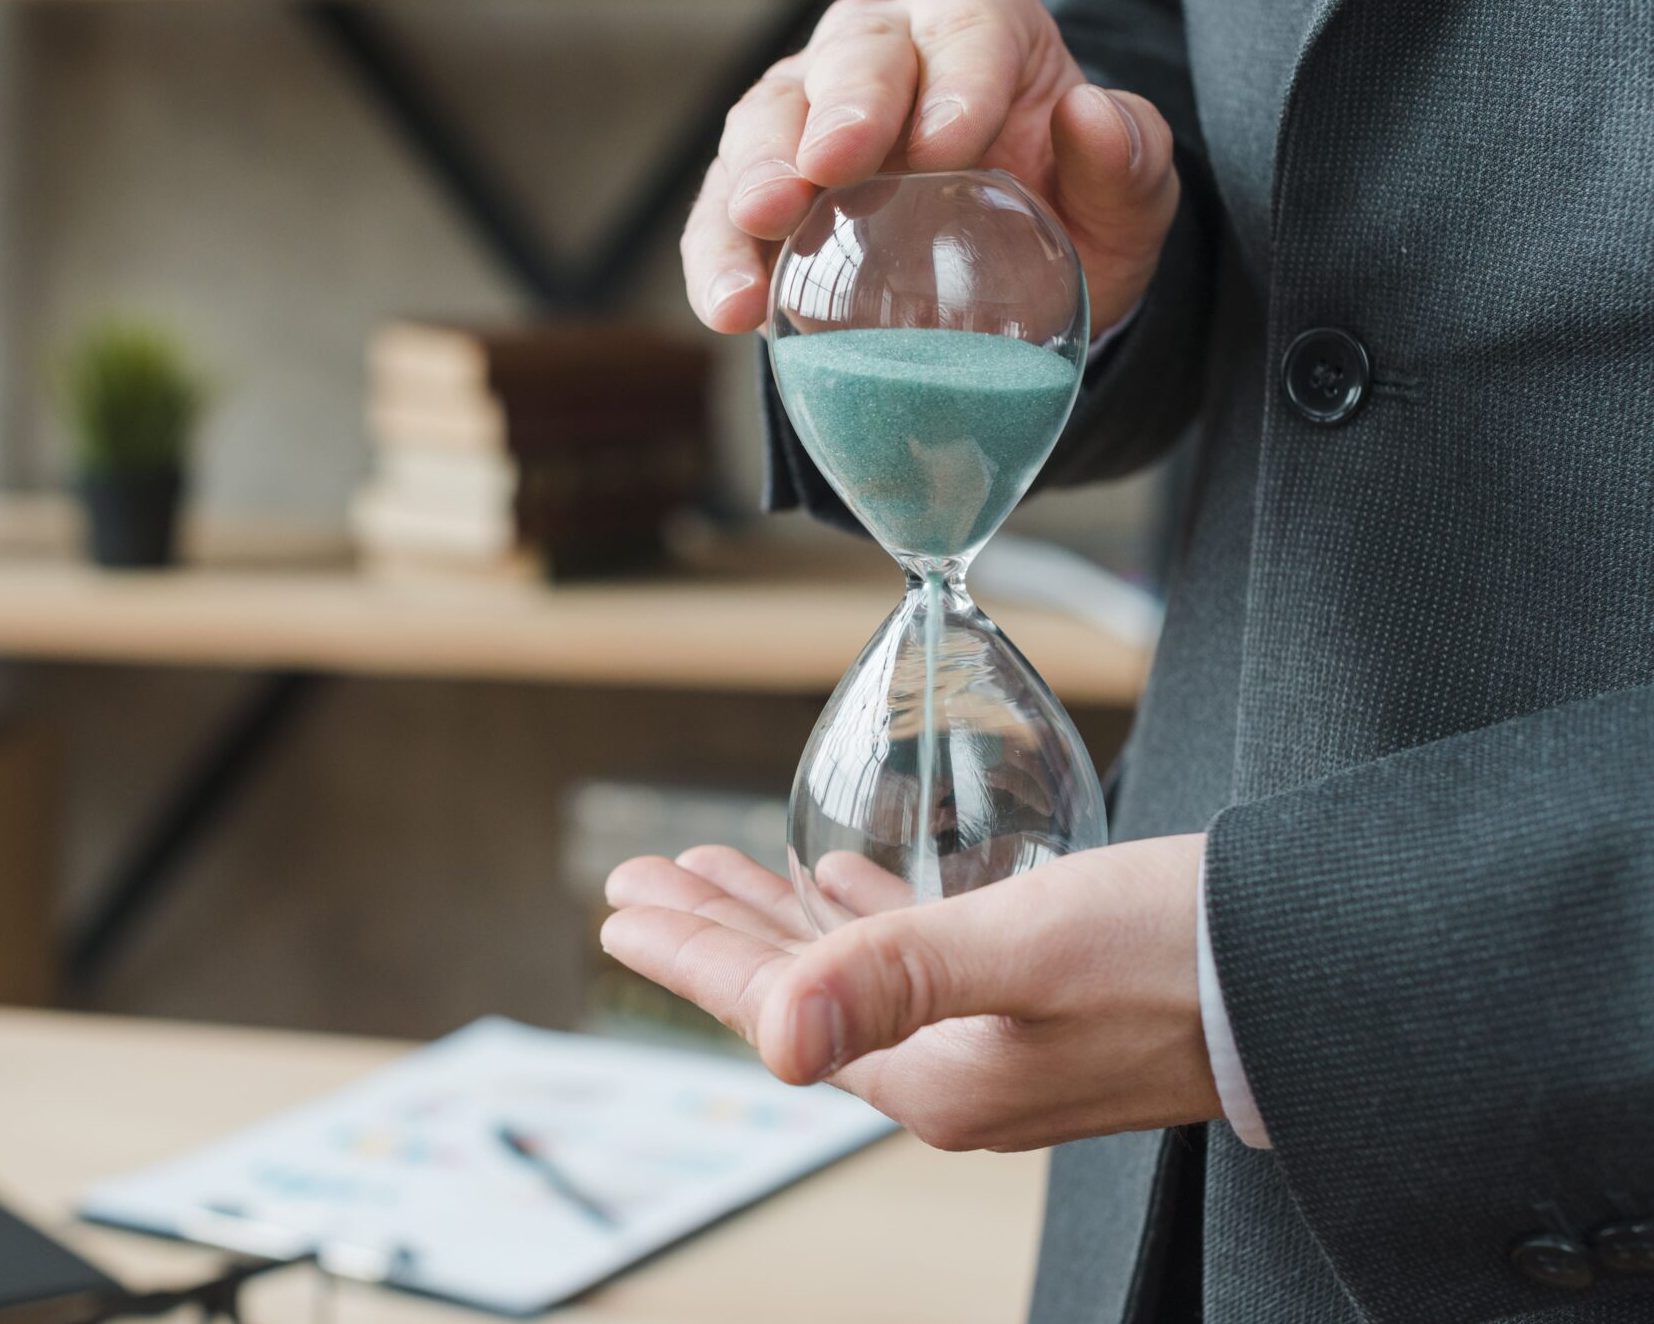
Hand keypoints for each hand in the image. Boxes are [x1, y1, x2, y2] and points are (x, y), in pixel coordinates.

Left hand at [601, 836, 1219, 1151]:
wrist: (1324, 977)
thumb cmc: (1185, 953)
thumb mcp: (1027, 949)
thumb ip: (895, 980)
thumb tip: (777, 1035)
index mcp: (935, 1077)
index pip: (774, 1008)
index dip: (690, 951)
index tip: (620, 902)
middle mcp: (954, 1077)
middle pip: (796, 995)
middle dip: (713, 930)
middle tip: (640, 876)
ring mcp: (998, 1049)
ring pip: (850, 975)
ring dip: (778, 919)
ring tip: (712, 868)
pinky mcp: (1043, 1014)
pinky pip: (917, 965)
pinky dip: (863, 920)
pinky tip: (839, 886)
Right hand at [682, 0, 1180, 337]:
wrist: (1011, 290)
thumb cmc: (1066, 222)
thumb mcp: (1125, 204)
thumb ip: (1129, 161)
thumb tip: (1090, 115)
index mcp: (977, 25)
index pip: (965, 27)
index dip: (954, 79)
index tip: (947, 147)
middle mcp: (885, 49)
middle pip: (852, 54)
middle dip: (840, 109)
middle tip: (830, 167)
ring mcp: (807, 114)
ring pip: (768, 116)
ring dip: (758, 172)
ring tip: (760, 223)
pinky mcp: (758, 193)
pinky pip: (721, 216)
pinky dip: (718, 259)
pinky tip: (730, 305)